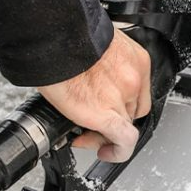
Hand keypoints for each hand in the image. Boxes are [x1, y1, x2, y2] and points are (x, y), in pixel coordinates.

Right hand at [37, 27, 151, 162]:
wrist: (53, 39)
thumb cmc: (66, 38)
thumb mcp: (96, 48)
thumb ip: (102, 66)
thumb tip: (88, 79)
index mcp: (134, 59)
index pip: (136, 91)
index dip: (120, 104)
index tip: (105, 107)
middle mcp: (133, 78)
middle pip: (131, 110)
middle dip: (113, 119)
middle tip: (92, 124)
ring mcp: (123, 96)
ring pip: (126, 127)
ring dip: (108, 135)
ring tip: (89, 136)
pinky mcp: (108, 114)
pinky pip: (124, 141)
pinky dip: (118, 152)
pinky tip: (105, 152)